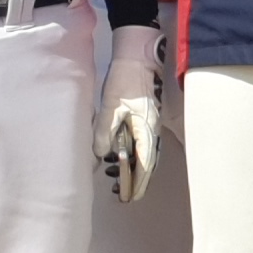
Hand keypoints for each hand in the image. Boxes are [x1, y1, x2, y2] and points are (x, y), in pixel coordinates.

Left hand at [100, 25, 163, 200]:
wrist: (137, 55)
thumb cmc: (125, 80)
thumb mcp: (110, 107)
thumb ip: (105, 132)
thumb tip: (101, 154)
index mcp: (146, 129)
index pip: (145, 163)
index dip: (138, 182)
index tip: (130, 197)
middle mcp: (151, 130)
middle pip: (146, 162)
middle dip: (136, 179)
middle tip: (122, 193)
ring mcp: (148, 123)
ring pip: (143, 152)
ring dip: (132, 167)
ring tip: (117, 179)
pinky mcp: (143, 116)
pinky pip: (139, 142)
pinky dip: (131, 153)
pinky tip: (119, 156)